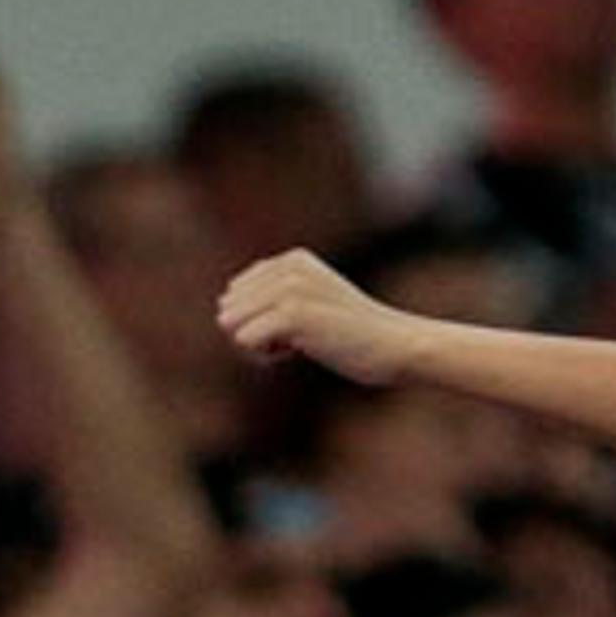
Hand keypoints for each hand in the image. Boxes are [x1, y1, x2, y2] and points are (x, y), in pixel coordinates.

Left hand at [218, 250, 418, 383]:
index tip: (302, 324)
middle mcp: (288, 267)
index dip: (261, 321)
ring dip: (261, 346)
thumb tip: (221, 312)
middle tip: (302, 337)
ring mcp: (290, 289)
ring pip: (232, 326)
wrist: (394, 345)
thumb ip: (270, 301)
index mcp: (291, 260)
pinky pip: (245, 342)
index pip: (235, 295)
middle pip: (229, 310)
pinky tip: (302, 351)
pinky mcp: (293, 314)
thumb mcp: (311, 305)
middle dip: (256, 333)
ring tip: (303, 342)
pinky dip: (267, 356)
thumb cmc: (352, 334)